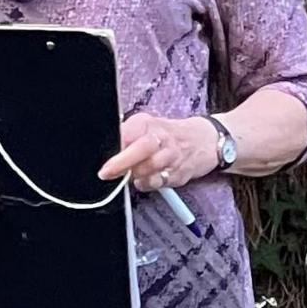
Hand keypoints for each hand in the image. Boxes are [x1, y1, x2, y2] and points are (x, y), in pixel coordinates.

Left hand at [99, 112, 217, 194]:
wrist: (203, 140)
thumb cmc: (166, 135)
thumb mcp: (144, 127)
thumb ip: (125, 136)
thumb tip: (104, 149)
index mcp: (147, 123)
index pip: (128, 131)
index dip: (116, 144)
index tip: (103, 157)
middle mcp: (161, 138)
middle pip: (142, 148)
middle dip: (122, 162)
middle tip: (106, 172)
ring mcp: (173, 156)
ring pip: (151, 168)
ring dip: (136, 175)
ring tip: (128, 176)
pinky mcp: (180, 173)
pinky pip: (160, 182)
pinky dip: (148, 184)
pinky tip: (145, 181)